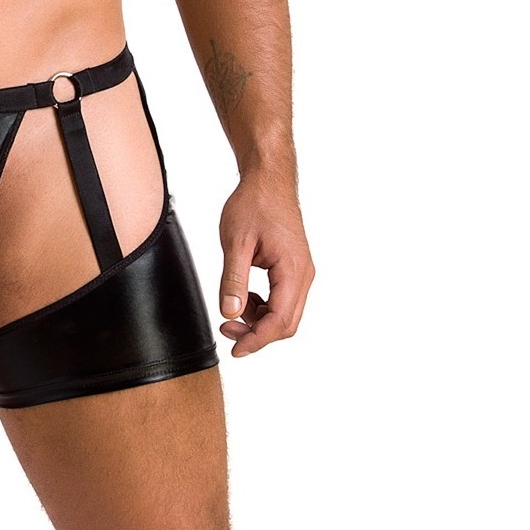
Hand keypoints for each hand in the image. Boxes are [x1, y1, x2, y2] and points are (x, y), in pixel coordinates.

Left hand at [217, 170, 313, 355]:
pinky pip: (283, 298)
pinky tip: (244, 297)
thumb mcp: (236, 242)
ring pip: (285, 313)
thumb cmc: (253, 204)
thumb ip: (233, 279)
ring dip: (259, 320)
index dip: (256, 340)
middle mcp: (303, 275)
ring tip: (231, 311)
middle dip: (257, 333)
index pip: (279, 321)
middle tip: (226, 331)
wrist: (268, 180)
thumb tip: (230, 313)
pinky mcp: (294, 267)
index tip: (234, 350)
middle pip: (286, 323)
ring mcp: (301, 271)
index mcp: (292, 271)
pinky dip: (263, 306)